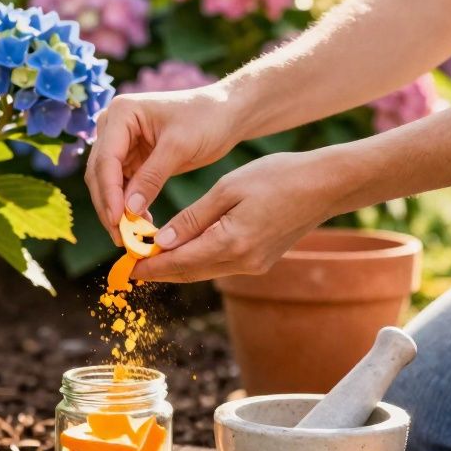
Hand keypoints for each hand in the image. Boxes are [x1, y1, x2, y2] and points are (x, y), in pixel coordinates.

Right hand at [85, 83, 240, 242]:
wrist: (226, 114)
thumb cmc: (206, 119)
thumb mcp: (179, 147)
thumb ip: (152, 177)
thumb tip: (128, 211)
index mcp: (121, 113)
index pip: (106, 159)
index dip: (109, 192)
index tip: (117, 221)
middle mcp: (113, 126)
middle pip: (100, 173)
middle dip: (109, 205)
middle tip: (121, 237)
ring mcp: (121, 143)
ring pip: (107, 183)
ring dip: (116, 209)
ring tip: (132, 235)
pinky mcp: (132, 158)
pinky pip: (123, 186)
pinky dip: (128, 206)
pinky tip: (142, 223)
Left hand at [133, 150, 349, 282]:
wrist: (325, 185)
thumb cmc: (277, 177)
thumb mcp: (228, 189)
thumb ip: (193, 219)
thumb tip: (160, 243)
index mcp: (231, 244)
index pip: (179, 262)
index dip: (149, 266)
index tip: (125, 268)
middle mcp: (242, 263)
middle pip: (189, 273)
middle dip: (159, 271)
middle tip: (130, 267)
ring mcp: (253, 266)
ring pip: (203, 270)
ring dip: (177, 266)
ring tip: (149, 258)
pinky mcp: (260, 261)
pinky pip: (219, 265)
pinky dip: (198, 259)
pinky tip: (184, 248)